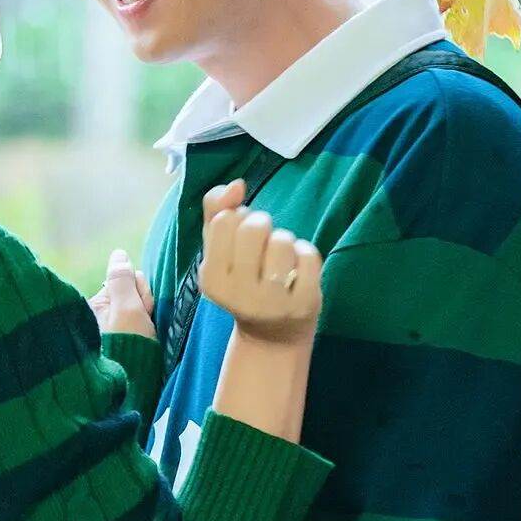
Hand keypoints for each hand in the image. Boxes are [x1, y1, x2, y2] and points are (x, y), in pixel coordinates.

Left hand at [88, 249, 155, 338]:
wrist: (133, 383)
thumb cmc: (128, 344)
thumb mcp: (127, 308)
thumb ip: (122, 279)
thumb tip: (118, 253)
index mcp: (96, 304)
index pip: (126, 281)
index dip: (139, 292)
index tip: (140, 310)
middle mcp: (100, 313)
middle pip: (131, 293)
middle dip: (142, 304)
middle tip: (142, 324)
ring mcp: (110, 326)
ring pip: (138, 307)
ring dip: (146, 316)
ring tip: (145, 333)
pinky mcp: (121, 338)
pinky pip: (138, 321)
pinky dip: (145, 328)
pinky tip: (146, 337)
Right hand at [198, 179, 322, 345]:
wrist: (271, 335)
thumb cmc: (241, 281)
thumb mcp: (218, 250)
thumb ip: (216, 210)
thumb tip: (236, 185)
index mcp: (211, 279)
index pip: (225, 220)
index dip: (237, 218)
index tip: (239, 237)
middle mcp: (238, 294)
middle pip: (254, 227)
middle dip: (262, 225)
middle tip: (262, 243)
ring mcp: (273, 302)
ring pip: (283, 241)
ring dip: (285, 240)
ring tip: (280, 258)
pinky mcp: (304, 304)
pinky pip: (309, 256)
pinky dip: (306, 254)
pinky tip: (298, 270)